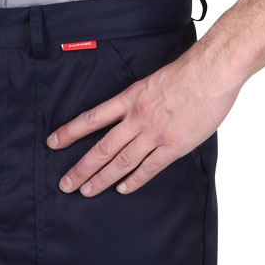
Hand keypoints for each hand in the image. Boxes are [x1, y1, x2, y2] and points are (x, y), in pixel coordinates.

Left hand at [46, 48, 240, 194]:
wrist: (212, 72)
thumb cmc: (187, 72)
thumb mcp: (152, 81)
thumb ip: (139, 100)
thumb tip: (130, 114)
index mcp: (129, 99)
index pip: (91, 119)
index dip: (70, 132)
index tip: (53, 142)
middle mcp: (137, 118)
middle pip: (101, 147)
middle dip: (81, 168)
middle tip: (65, 184)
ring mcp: (155, 133)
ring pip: (121, 161)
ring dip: (102, 179)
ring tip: (87, 191)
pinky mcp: (174, 145)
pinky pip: (149, 168)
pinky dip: (135, 180)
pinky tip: (123, 189)